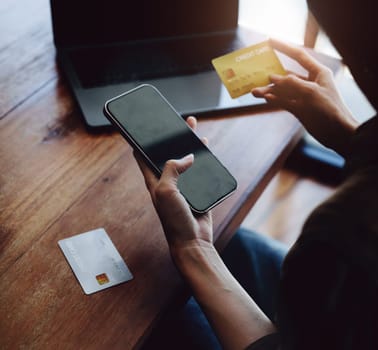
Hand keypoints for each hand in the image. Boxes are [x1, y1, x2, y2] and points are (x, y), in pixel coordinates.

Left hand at [134, 116, 212, 255]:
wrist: (193, 241)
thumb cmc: (174, 220)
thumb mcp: (166, 191)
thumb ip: (171, 169)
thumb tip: (186, 157)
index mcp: (154, 180)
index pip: (143, 156)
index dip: (142, 141)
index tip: (142, 126)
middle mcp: (167, 182)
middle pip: (168, 154)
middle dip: (171, 138)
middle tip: (177, 122)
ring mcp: (183, 186)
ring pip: (186, 160)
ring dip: (190, 146)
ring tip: (193, 130)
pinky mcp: (197, 191)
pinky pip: (200, 171)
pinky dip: (203, 160)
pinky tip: (206, 151)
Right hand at [252, 39, 358, 155]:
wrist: (339, 134)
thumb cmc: (330, 109)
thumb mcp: (310, 92)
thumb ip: (291, 83)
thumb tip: (272, 77)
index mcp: (318, 73)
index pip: (299, 56)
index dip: (284, 47)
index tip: (269, 41)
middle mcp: (311, 82)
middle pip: (287, 74)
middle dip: (271, 74)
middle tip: (255, 73)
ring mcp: (304, 96)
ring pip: (283, 90)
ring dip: (270, 90)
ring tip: (254, 92)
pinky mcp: (300, 109)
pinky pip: (284, 101)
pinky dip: (274, 99)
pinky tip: (264, 97)